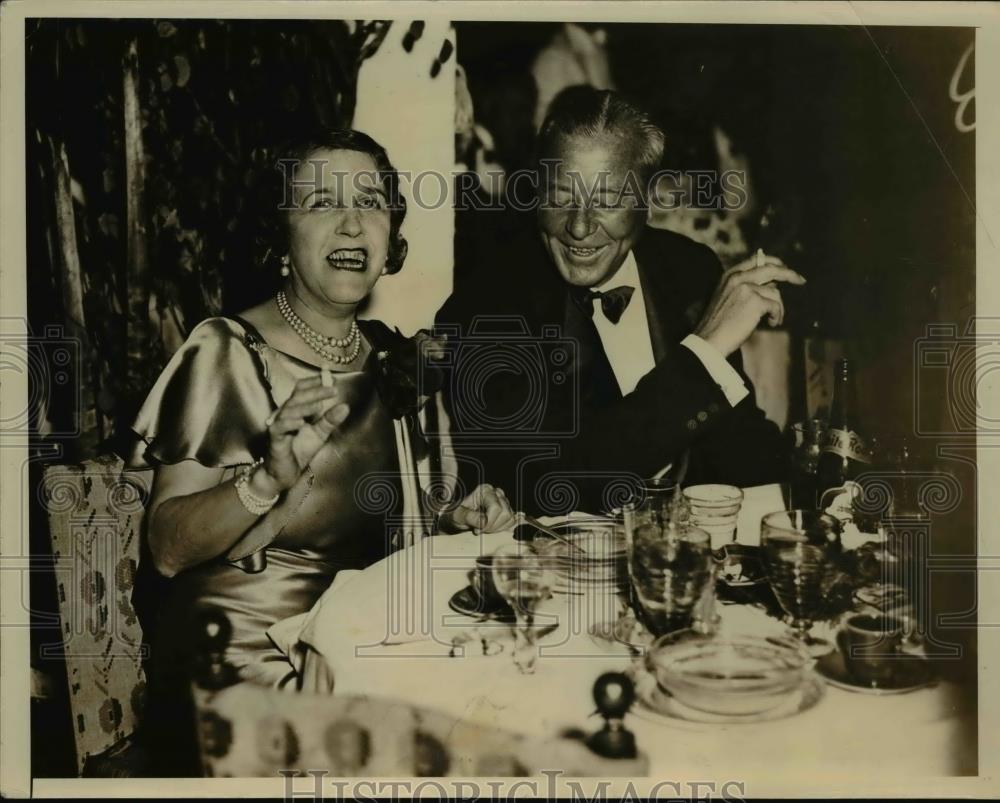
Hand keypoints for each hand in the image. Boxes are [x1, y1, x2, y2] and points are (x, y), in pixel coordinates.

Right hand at [258, 376, 349, 493]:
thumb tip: (346, 406)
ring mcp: (279, 424)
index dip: (315, 381)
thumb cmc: (299, 450)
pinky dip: (290, 423)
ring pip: (289, 409)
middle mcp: (286, 412)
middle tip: (332, 390)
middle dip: (315, 391)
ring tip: (320, 406)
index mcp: (296, 408)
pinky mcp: (274, 438)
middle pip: (298, 396)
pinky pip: (280, 427)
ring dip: (305, 406)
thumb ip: (330, 420)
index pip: (303, 389)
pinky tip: (301, 423)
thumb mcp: (320, 434)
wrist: (285, 473)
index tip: (330, 375)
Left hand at [441, 484, 516, 533]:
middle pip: (505, 513)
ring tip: (483, 528)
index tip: (477, 529)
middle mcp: (496, 493)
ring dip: (496, 528)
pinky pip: (511, 522)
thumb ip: (469, 517)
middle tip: (479, 529)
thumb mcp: (457, 515)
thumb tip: (484, 521)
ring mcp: (503, 502)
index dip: (488, 522)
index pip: (496, 508)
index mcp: (485, 490)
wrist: (458, 519)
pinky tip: (490, 528)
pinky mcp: (507, 511)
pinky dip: (501, 528)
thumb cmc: (457, 515)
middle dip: (492, 526)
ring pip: (509, 518)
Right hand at [693, 251, 805, 356]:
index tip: (785, 266)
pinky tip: (771, 323)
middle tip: (800, 280)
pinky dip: (777, 316)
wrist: (710, 339)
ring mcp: (747, 288)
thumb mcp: (727, 297)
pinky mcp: (755, 302)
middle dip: (790, 274)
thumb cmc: (719, 324)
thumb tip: (772, 285)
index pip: (756, 260)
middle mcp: (738, 277)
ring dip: (779, 308)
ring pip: (776, 293)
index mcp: (730, 275)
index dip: (774, 262)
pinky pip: (776, 306)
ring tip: (774, 319)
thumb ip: (746, 287)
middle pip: (772, 269)